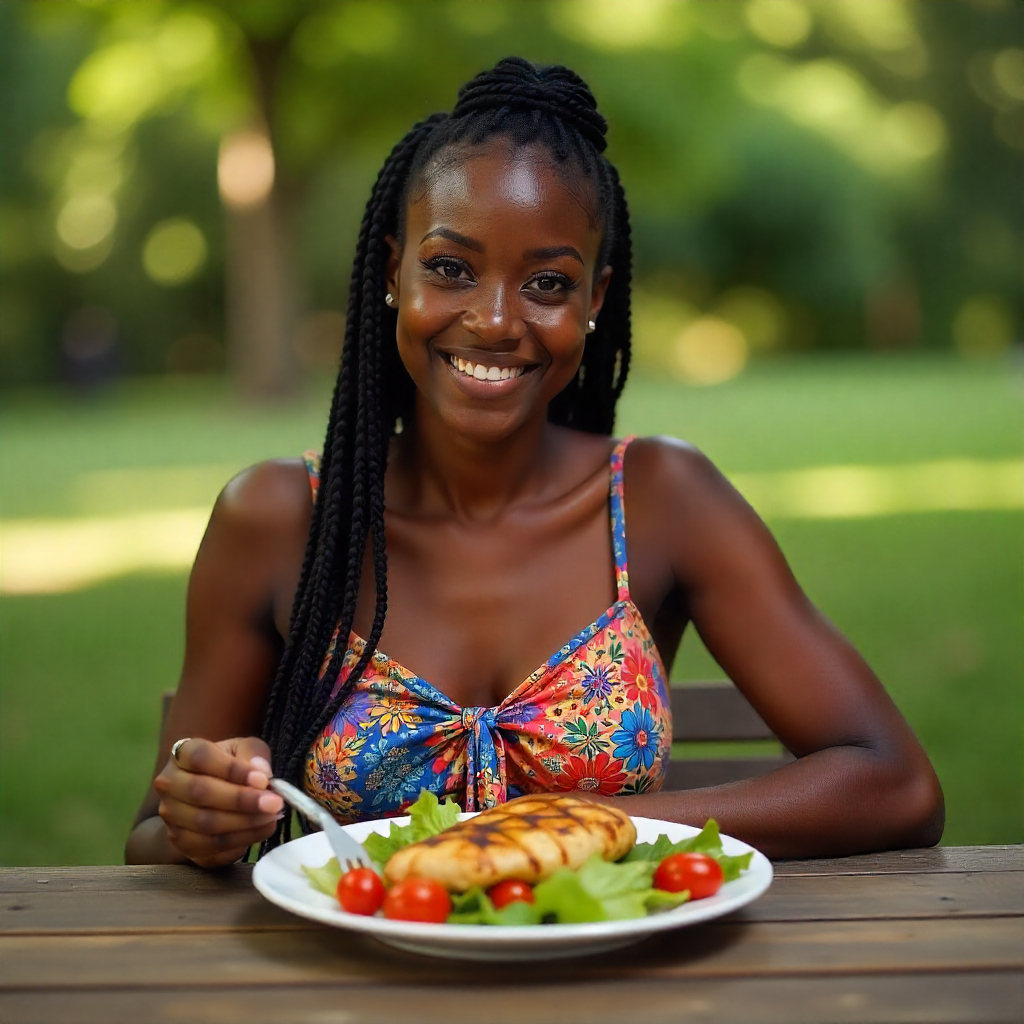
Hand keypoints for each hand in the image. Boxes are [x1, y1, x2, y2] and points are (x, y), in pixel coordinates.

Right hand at [153, 736, 284, 867]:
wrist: (209, 797)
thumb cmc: (230, 766)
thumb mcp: (243, 749)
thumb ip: (254, 753)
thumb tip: (261, 772)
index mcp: (182, 754)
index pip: (201, 758)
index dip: (233, 769)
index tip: (263, 779)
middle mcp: (169, 784)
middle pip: (201, 792)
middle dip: (242, 800)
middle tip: (274, 803)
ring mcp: (171, 817)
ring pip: (206, 823)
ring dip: (244, 822)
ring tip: (272, 816)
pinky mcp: (181, 843)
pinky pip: (211, 847)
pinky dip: (241, 840)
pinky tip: (263, 829)